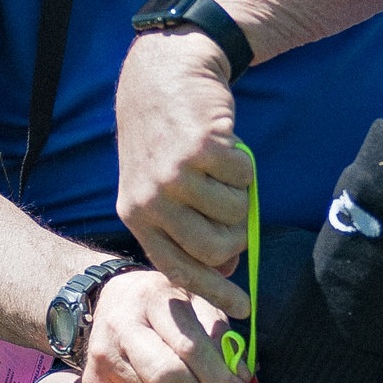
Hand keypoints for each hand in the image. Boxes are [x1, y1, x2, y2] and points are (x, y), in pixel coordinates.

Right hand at [79, 269, 248, 382]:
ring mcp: (102, 354)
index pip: (189, 346)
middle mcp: (122, 324)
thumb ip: (222, 337)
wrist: (115, 300)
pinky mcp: (93, 381)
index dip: (218, 375)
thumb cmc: (167, 304)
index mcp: (154, 296)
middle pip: (166, 376)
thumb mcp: (198, 304)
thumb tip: (241, 378)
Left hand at [115, 28, 254, 316]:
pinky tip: (225, 146)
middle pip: (214, 248)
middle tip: (236, 210)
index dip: (213, 292)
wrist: (164, 74)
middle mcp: (151, 200)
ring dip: (241, 193)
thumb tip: (224, 269)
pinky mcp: (201, 149)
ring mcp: (174, 175)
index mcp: (137, 216)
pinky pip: (245, 178)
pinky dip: (244, 165)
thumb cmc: (165, 134)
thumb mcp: (159, 185)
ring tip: (222, 170)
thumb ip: (185, 228)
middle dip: (236, 234)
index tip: (242, 308)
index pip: (178, 270)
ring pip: (235, 213)